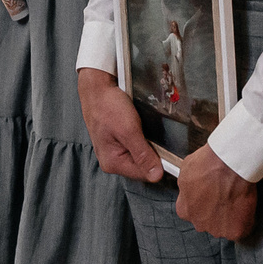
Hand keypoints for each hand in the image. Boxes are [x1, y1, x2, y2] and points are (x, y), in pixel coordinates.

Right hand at [78, 67, 164, 183]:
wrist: (97, 88)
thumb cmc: (108, 106)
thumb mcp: (128, 130)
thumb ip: (142, 154)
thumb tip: (156, 175)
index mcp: (113, 163)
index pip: (145, 174)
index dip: (158, 163)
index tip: (165, 148)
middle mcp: (112, 162)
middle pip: (143, 166)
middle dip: (152, 152)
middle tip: (152, 133)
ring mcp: (114, 152)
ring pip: (141, 155)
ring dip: (148, 144)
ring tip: (145, 128)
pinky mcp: (118, 143)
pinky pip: (136, 146)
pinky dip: (142, 138)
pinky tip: (140, 127)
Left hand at [176, 144, 257, 241]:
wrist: (230, 164)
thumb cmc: (209, 163)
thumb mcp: (186, 170)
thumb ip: (187, 186)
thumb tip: (192, 187)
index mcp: (184, 210)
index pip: (192, 212)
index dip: (204, 202)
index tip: (211, 194)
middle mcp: (198, 224)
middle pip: (208, 222)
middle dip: (215, 211)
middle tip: (226, 195)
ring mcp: (217, 230)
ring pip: (224, 227)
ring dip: (231, 217)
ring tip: (237, 198)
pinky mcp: (235, 231)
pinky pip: (243, 229)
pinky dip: (246, 220)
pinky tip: (247, 206)